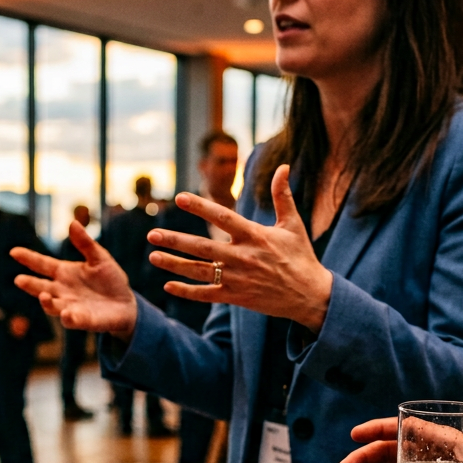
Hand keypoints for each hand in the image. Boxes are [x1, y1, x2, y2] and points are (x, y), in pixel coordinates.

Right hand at [11, 220, 138, 340]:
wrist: (126, 304)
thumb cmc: (111, 280)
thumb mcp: (100, 258)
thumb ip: (85, 243)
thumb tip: (73, 223)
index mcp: (64, 273)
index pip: (42, 264)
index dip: (28, 258)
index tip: (13, 252)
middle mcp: (62, 290)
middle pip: (41, 287)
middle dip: (30, 284)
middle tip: (19, 280)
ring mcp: (70, 306)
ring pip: (52, 306)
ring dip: (46, 302)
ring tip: (43, 295)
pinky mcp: (82, 320)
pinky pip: (71, 320)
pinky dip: (68, 317)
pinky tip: (67, 313)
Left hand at [145, 164, 333, 332]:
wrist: (310, 295)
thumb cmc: (301, 256)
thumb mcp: (293, 225)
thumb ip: (283, 195)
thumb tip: (283, 166)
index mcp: (255, 236)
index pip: (222, 217)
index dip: (201, 207)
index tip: (180, 197)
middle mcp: (243, 257)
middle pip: (202, 247)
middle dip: (175, 240)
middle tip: (152, 234)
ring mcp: (238, 278)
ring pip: (200, 271)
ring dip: (174, 264)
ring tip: (153, 256)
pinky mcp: (237, 297)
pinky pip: (207, 294)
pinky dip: (187, 292)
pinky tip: (168, 286)